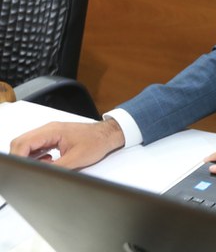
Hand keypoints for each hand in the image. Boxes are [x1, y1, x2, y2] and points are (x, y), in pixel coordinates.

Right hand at [9, 119, 125, 169]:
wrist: (108, 135)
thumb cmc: (96, 142)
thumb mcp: (75, 159)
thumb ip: (55, 168)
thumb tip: (41, 174)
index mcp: (52, 131)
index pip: (24, 143)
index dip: (18, 157)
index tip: (20, 169)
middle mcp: (49, 129)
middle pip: (22, 142)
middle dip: (20, 157)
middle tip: (27, 170)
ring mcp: (51, 132)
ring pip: (28, 144)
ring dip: (28, 156)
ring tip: (41, 165)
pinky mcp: (54, 137)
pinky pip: (37, 145)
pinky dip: (37, 155)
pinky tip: (47, 162)